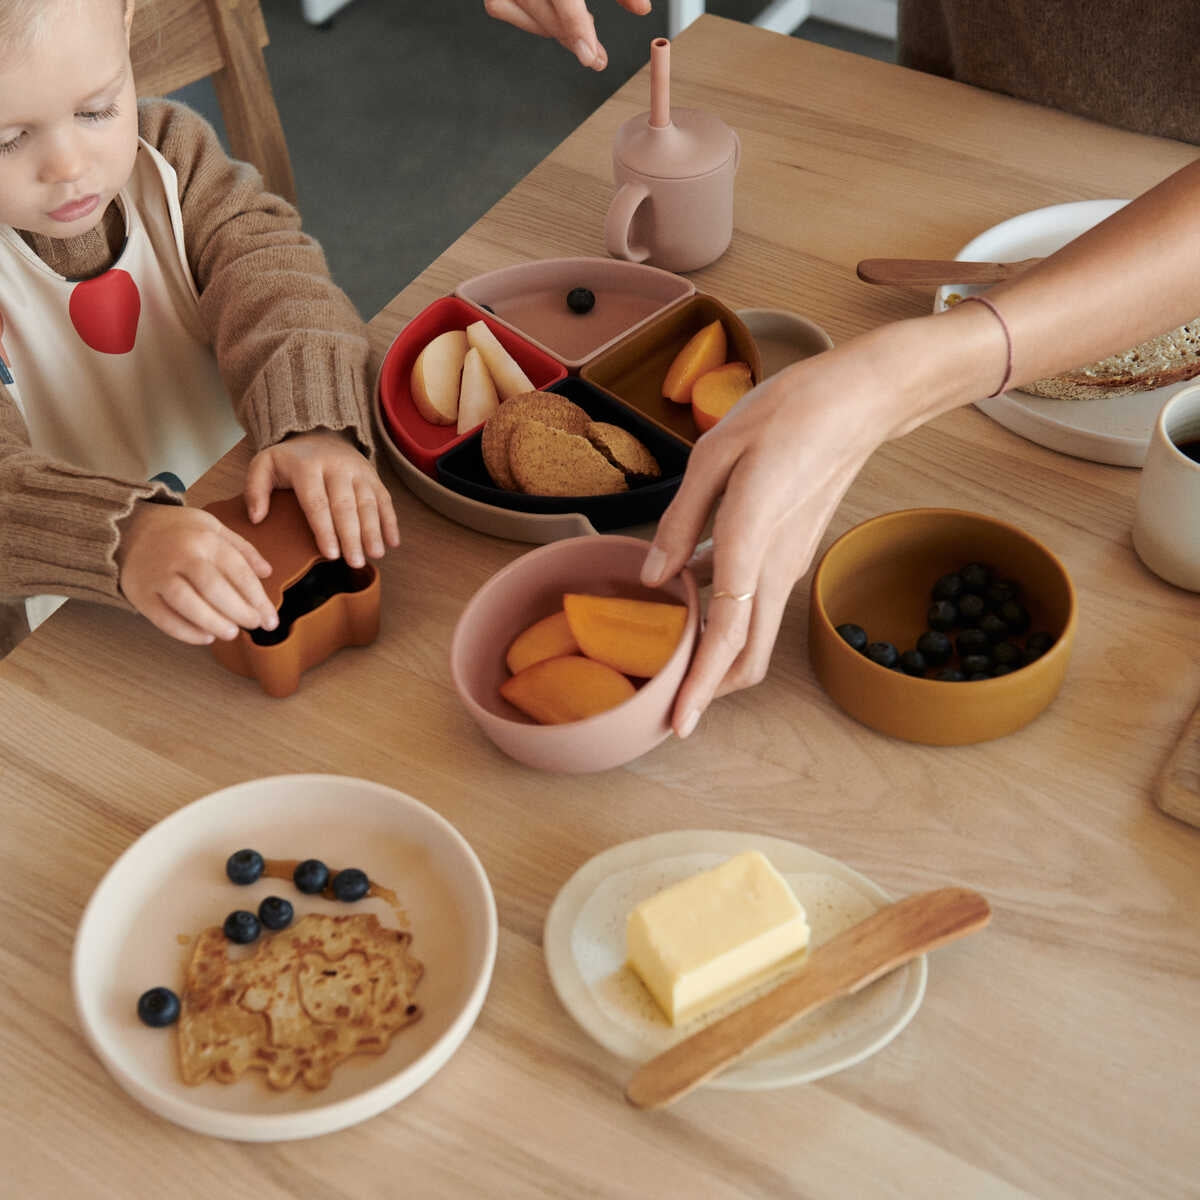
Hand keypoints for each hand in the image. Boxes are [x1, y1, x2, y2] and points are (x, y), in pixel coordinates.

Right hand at [117, 502, 277, 643]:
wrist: (127, 527)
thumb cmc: (178, 530)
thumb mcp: (213, 527)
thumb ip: (243, 549)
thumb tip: (268, 572)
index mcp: (204, 538)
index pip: (237, 571)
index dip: (257, 598)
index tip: (270, 618)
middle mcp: (180, 555)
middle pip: (214, 588)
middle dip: (239, 611)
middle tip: (255, 626)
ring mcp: (157, 575)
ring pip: (187, 604)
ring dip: (214, 623)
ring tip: (232, 633)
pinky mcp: (140, 593)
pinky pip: (163, 618)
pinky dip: (186, 632)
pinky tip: (205, 637)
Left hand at [243, 430, 400, 568]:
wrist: (319, 433)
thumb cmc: (290, 460)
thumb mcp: (263, 465)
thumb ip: (255, 489)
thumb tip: (256, 518)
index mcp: (307, 467)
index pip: (317, 502)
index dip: (324, 530)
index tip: (330, 554)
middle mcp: (336, 467)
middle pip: (346, 505)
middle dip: (352, 536)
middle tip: (355, 562)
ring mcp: (358, 471)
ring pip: (368, 503)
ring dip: (374, 531)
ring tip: (375, 555)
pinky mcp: (373, 476)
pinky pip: (385, 499)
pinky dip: (391, 521)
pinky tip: (393, 542)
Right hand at [483, 0, 651, 69]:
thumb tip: (641, 8)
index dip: (576, 27)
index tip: (589, 55)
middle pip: (544, 8)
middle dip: (570, 36)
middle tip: (595, 56)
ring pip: (520, 8)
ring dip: (550, 29)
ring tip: (577, 35)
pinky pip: (501, 5)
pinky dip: (527, 18)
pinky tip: (550, 20)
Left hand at [640, 338, 898, 736]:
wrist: (859, 399)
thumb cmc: (787, 413)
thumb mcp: (714, 455)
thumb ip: (680, 521)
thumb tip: (654, 577)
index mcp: (751, 541)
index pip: (728, 635)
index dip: (701, 684)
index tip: (679, 725)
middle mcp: (776, 566)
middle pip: (748, 654)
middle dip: (710, 689)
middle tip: (668, 706)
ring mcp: (789, 562)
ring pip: (754, 633)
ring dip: (716, 655)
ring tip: (669, 658)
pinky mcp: (792, 550)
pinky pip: (755, 600)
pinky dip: (725, 616)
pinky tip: (688, 595)